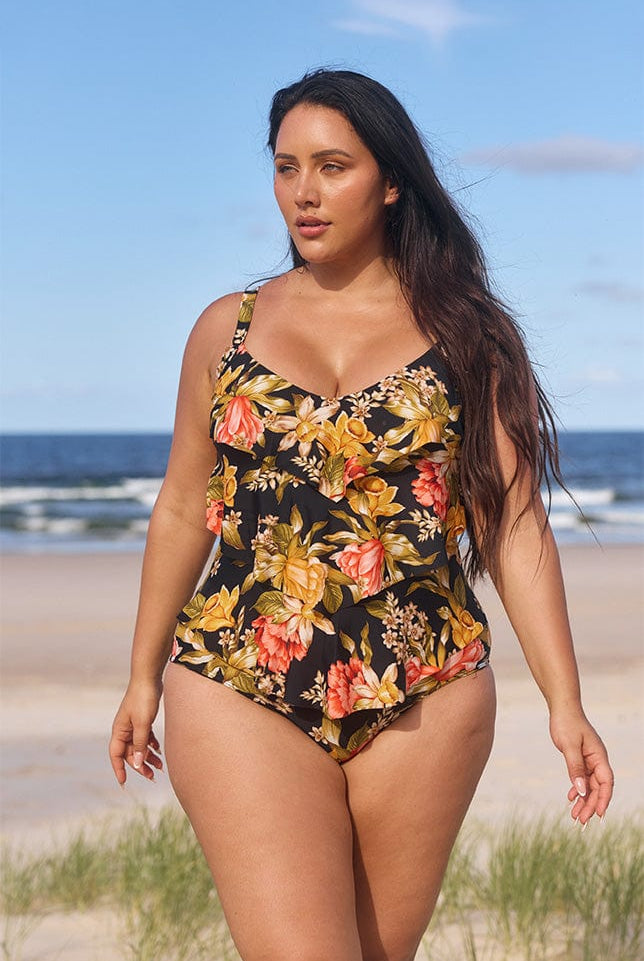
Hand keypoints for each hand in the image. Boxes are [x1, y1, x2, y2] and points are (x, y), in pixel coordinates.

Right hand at [109, 678, 163, 785]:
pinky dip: (151, 745)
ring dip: (148, 756)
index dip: (119, 769)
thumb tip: (137, 763)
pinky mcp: (143, 719)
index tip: (124, 783)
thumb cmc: (143, 699)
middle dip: (140, 765)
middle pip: (129, 753)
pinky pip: (145, 737)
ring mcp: (133, 724)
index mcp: (119, 731)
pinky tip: (159, 750)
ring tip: (160, 766)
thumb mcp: (143, 723)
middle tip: (152, 777)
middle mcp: (124, 729)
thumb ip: (140, 743)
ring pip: (139, 746)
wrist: (149, 678)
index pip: (116, 755)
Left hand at [549, 709, 613, 824]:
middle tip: (581, 820)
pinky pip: (581, 778)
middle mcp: (596, 760)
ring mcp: (589, 760)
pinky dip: (577, 789)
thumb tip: (581, 791)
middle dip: (591, 805)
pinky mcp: (580, 759)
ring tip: (575, 816)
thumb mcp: (569, 746)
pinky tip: (571, 798)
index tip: (599, 814)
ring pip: (589, 785)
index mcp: (599, 756)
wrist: (562, 709)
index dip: (603, 799)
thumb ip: (575, 768)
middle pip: (597, 787)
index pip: (606, 782)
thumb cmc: (567, 723)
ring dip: (583, 800)